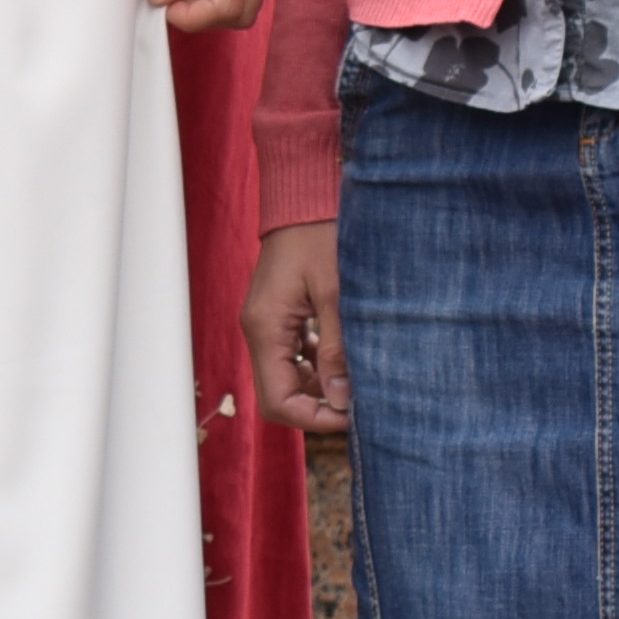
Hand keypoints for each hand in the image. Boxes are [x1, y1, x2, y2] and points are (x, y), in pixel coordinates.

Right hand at [241, 221, 347, 429]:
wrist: (304, 199)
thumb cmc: (320, 237)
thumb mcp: (338, 295)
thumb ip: (337, 349)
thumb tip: (343, 400)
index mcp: (265, 328)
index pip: (277, 400)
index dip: (314, 418)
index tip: (353, 416)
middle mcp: (258, 330)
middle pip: (278, 394)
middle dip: (318, 407)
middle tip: (361, 404)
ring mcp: (266, 323)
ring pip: (286, 377)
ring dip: (319, 388)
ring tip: (359, 382)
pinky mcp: (278, 316)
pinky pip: (292, 356)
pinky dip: (317, 366)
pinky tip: (345, 357)